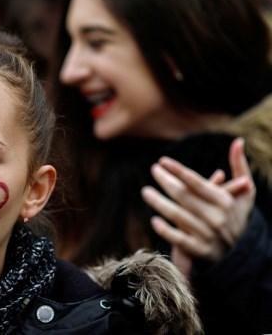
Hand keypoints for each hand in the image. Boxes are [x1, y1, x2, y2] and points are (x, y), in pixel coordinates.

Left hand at [142, 138, 255, 274]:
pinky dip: (167, 230)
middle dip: (166, 182)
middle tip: (153, 170)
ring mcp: (207, 234)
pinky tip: (154, 220)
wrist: (244, 251)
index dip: (178, 171)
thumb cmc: (238, 214)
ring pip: (178, 216)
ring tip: (145, 191)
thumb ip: (240, 166)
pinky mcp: (200, 250)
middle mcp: (216, 217)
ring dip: (159, 203)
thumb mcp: (246, 191)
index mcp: (224, 202)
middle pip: (184, 197)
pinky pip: (180, 240)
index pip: (197, 183)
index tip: (162, 161)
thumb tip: (238, 141)